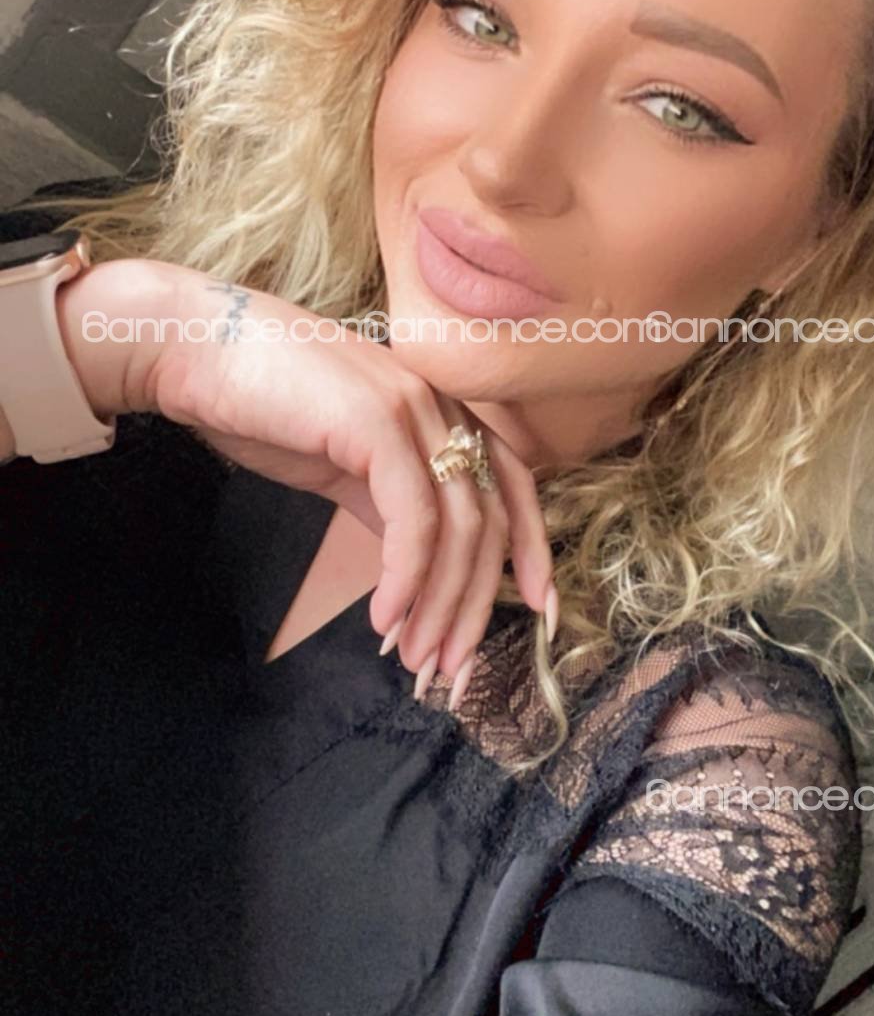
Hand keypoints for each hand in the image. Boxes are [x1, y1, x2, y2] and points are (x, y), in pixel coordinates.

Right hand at [55, 258, 554, 693]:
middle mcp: (437, 404)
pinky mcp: (377, 421)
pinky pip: (413, 517)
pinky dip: (406, 577)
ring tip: (415, 658)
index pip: (512, 482)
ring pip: (458, 525)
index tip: (539, 608)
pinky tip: (384, 618)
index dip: (532, 547)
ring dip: (440, 604)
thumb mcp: (340, 463)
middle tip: (451, 666)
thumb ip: (385, 501)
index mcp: (436, 410)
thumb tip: (415, 562)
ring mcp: (412, 407)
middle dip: (475, 602)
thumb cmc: (258, 402)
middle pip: (490, 518)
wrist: (192, 350)